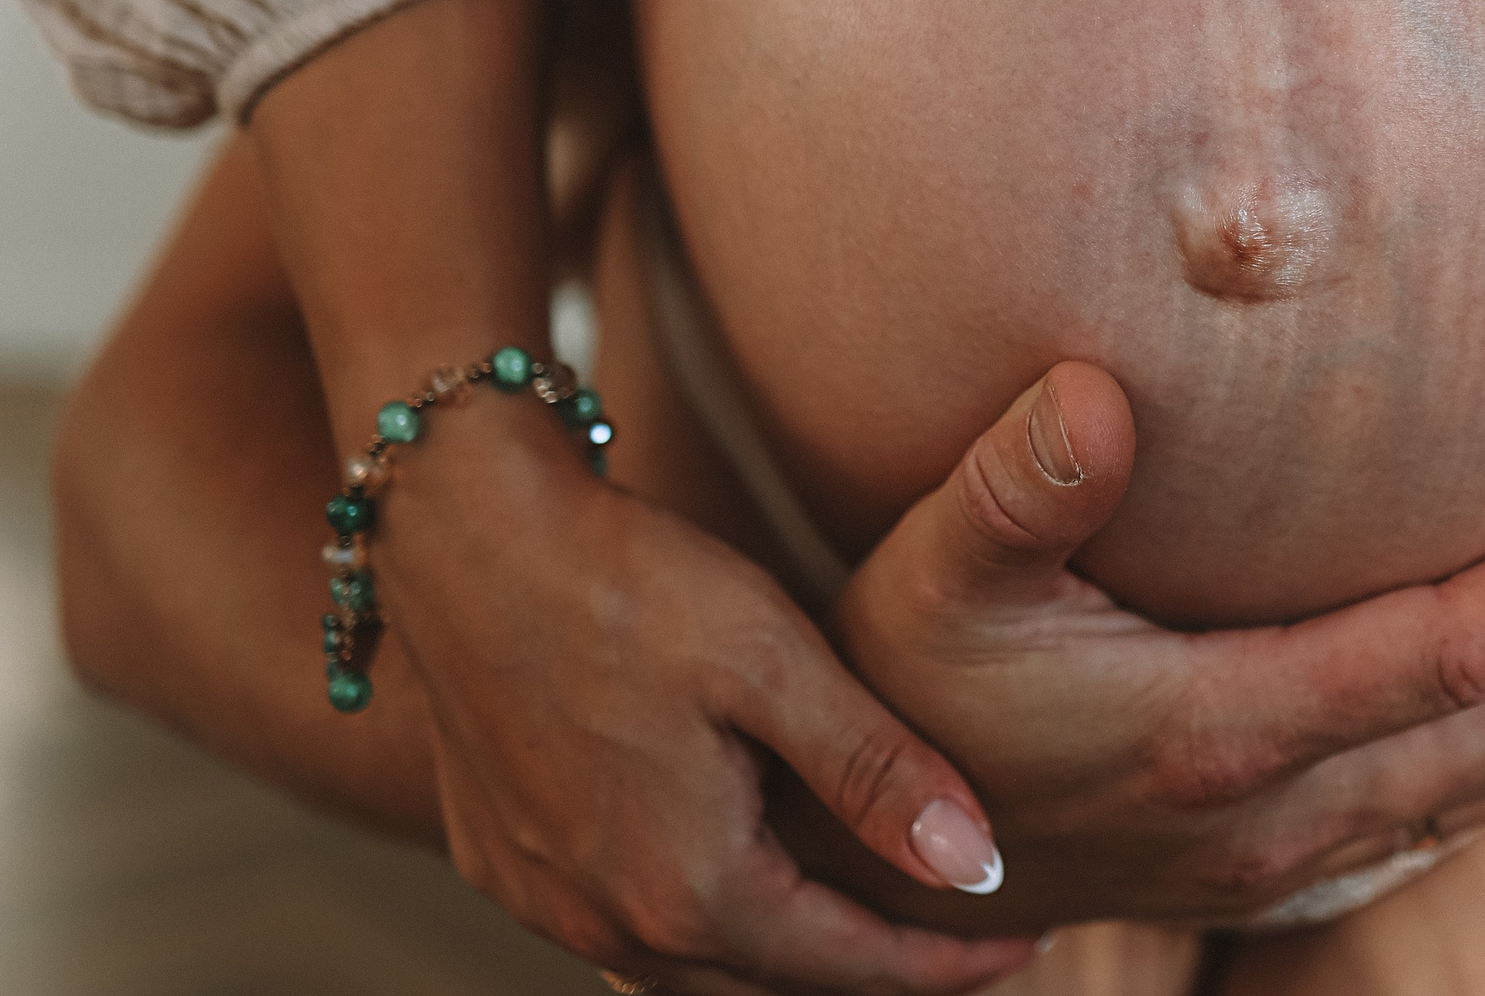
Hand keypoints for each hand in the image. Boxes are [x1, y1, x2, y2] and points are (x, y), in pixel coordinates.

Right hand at [250, 0, 1029, 992]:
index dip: (949, 960)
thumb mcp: (772, 660)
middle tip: (963, 931)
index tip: (1027, 935)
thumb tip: (979, 870)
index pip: (852, 967)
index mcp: (689, 889)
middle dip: (876, 970)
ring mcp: (546, 902)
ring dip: (790, 955)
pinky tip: (745, 878)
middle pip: (778, 988)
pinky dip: (707, 929)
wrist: (457, 533)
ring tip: (869, 911)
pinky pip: (628, 937)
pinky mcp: (507, 865)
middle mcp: (610, 924)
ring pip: (699, 975)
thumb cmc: (624, 579)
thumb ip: (875, 772)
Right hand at [811, 362, 1484, 930]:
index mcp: (1222, 730)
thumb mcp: (927, 583)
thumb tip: (1098, 392)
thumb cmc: (904, 699)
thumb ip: (1014, 490)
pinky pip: (1450, 815)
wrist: (868, 859)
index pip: (1450, 657)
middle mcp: (1282, 808)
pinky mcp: (1279, 866)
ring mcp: (1289, 853)